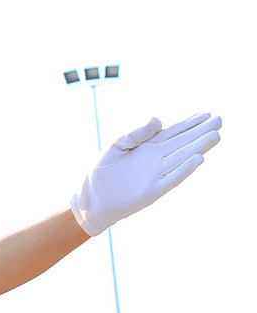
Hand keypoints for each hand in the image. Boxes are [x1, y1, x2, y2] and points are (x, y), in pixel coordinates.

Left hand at [70, 112, 221, 235]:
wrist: (92, 198)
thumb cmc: (103, 171)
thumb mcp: (117, 146)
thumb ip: (137, 133)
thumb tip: (158, 120)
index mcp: (148, 147)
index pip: (173, 132)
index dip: (190, 123)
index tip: (206, 114)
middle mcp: (156, 159)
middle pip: (183, 142)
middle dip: (200, 132)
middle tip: (219, 120)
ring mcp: (156, 174)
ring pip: (182, 157)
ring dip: (199, 147)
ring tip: (215, 135)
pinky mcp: (153, 190)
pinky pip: (173, 178)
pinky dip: (185, 169)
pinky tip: (198, 159)